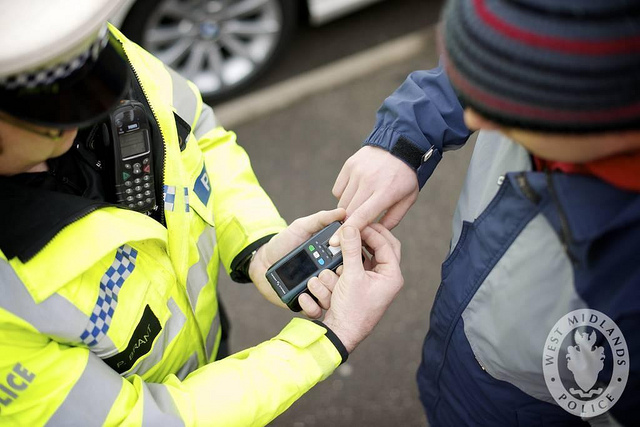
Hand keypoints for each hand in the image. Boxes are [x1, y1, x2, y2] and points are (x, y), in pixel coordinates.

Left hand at [249, 209, 346, 314]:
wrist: (262, 262)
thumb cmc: (283, 243)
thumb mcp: (302, 227)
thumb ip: (321, 219)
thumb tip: (343, 212)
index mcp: (332, 259)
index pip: (352, 263)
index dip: (353, 261)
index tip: (349, 257)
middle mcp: (329, 277)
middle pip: (345, 284)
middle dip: (340, 279)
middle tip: (332, 272)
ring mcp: (319, 292)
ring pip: (332, 299)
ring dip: (325, 293)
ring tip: (312, 282)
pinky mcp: (307, 304)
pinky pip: (316, 311)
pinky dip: (311, 306)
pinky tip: (302, 295)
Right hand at [322, 224, 402, 352]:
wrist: (340, 334)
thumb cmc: (351, 311)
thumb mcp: (351, 276)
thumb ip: (351, 248)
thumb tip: (350, 227)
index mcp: (392, 276)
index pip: (387, 243)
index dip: (371, 230)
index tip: (355, 223)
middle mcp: (385, 277)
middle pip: (378, 247)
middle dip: (362, 240)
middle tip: (351, 229)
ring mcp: (372, 281)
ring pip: (363, 257)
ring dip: (349, 255)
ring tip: (340, 256)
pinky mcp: (359, 285)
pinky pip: (352, 267)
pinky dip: (343, 266)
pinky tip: (334, 267)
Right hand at [330, 146, 417, 244]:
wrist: (401, 145)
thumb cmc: (405, 176)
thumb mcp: (408, 199)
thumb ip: (393, 219)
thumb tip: (375, 233)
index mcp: (385, 192)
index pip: (361, 216)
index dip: (348, 231)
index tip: (335, 241)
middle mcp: (368, 181)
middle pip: (347, 211)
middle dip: (348, 223)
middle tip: (354, 229)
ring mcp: (357, 172)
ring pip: (341, 202)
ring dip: (347, 210)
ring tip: (360, 206)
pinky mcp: (349, 165)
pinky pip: (338, 189)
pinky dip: (344, 195)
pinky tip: (356, 192)